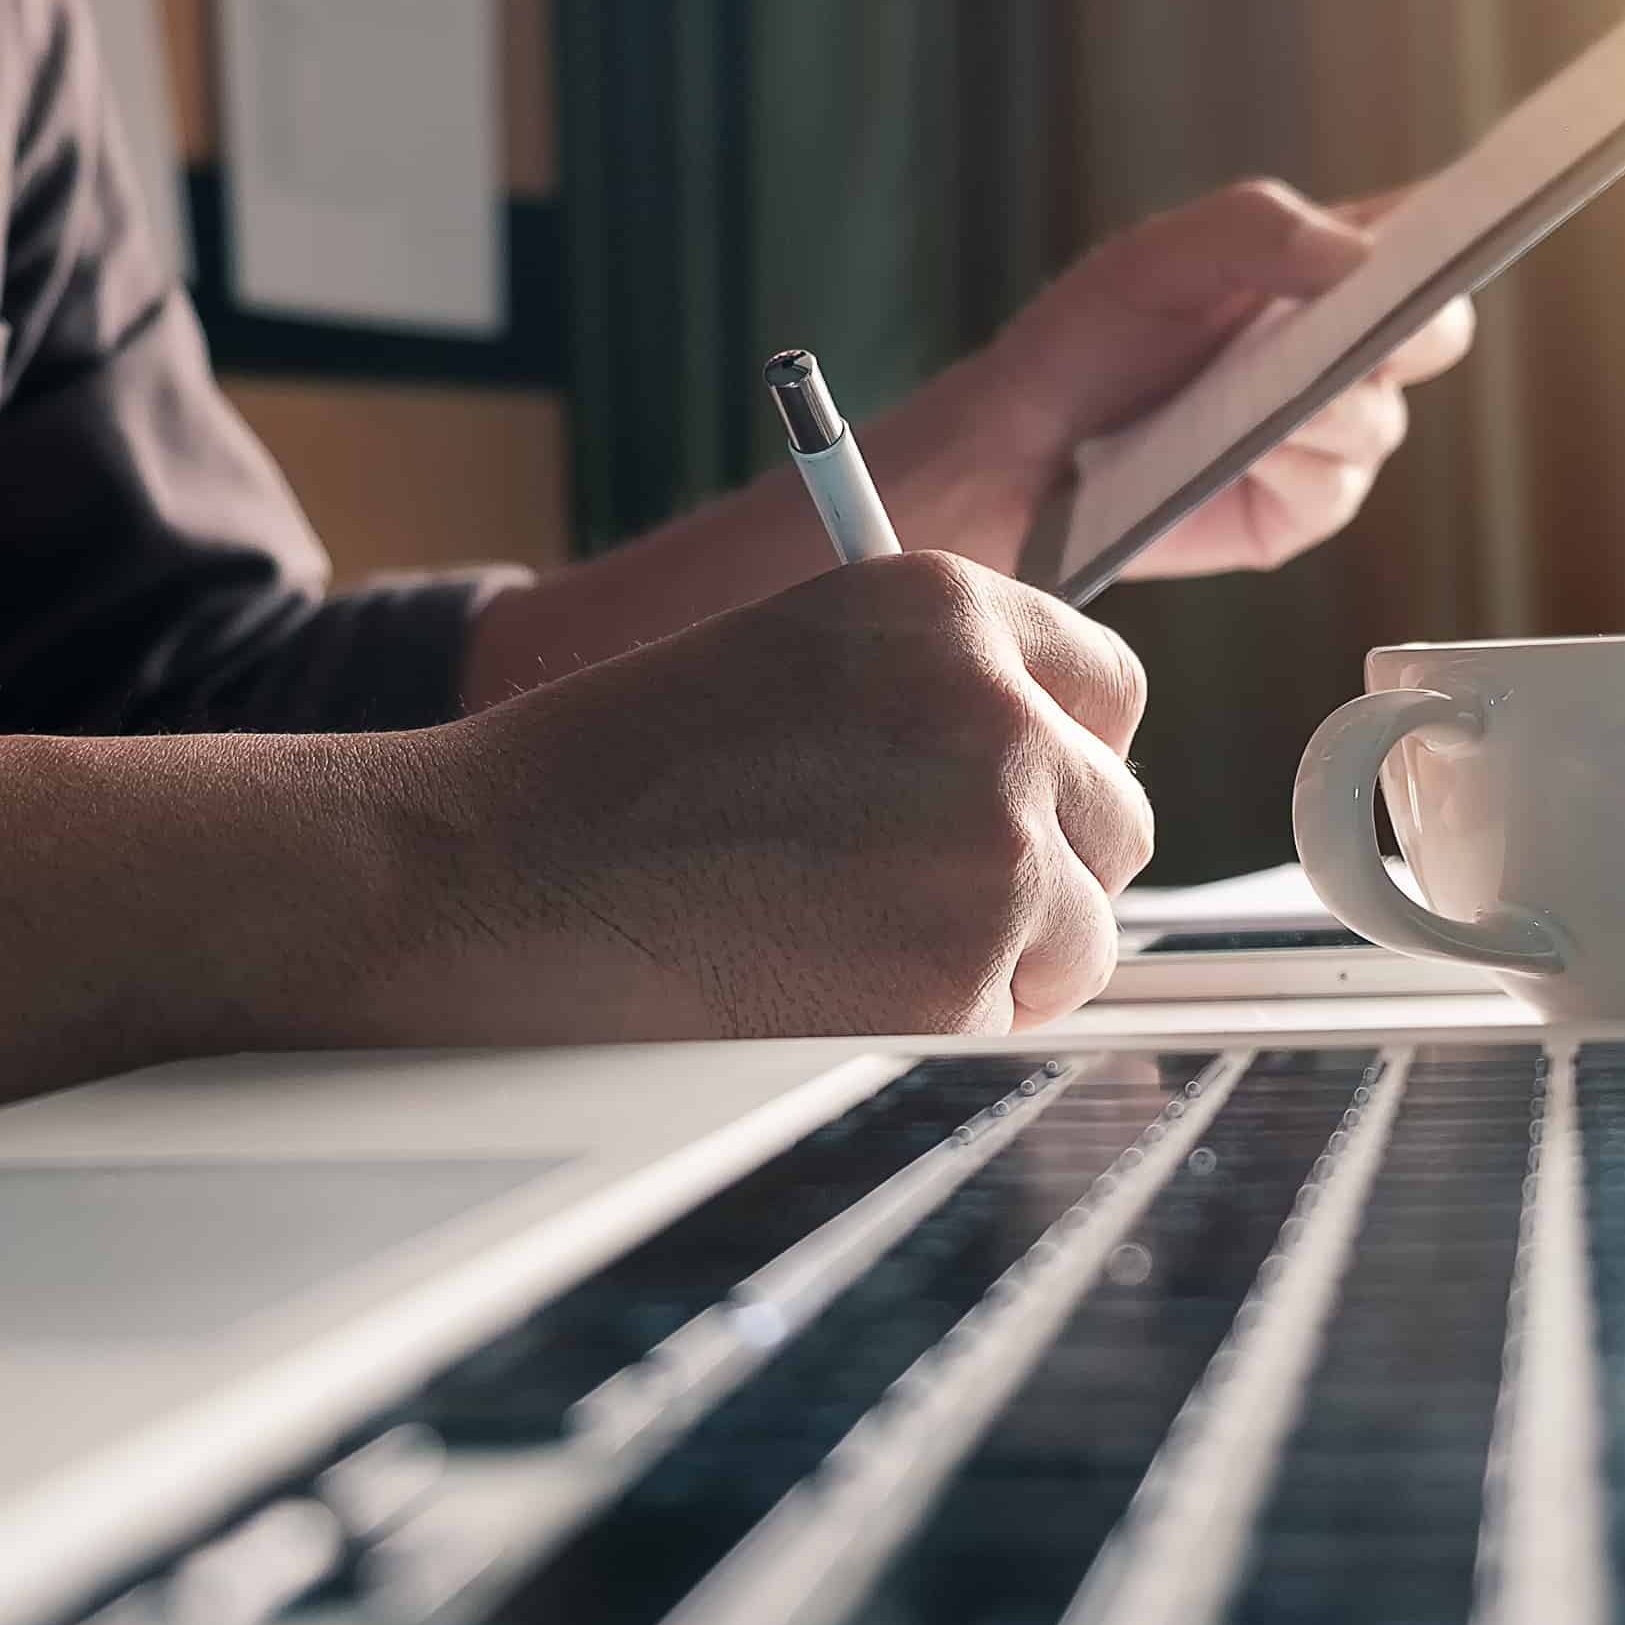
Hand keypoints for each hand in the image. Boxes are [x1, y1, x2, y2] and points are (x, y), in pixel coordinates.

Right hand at [405, 552, 1152, 1038]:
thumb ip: (937, 692)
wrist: (506, 877)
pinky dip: (952, 1018)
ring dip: (1012, 953)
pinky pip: (1019, 1013)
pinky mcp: (966, 972)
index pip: (1107, 687)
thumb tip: (1049, 765)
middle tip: (926, 890)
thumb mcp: (802, 658)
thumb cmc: (622, 773)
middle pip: (1118, 814)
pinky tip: (838, 984)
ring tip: (865, 939)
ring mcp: (994, 845)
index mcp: (947, 606)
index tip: (1016, 794)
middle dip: (1049, 863)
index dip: (1061, 752)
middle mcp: (996, 712)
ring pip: (1087, 929)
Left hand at [891, 178, 1476, 579]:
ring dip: (1318, 407)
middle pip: (1438, 332)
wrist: (1022, 451)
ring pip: (1381, 418)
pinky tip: (1235, 455)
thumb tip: (1361, 258)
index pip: (1430, 233)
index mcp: (1325, 268)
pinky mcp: (1299, 509)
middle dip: (1400, 329)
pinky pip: (1336, 485)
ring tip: (1239, 402)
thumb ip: (1254, 230)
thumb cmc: (1089, 340)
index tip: (1516, 197)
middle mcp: (1344, 349)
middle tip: (1335, 326)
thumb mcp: (1157, 259)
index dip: (1479, 215)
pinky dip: (1290, 466)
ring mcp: (1329, 434)